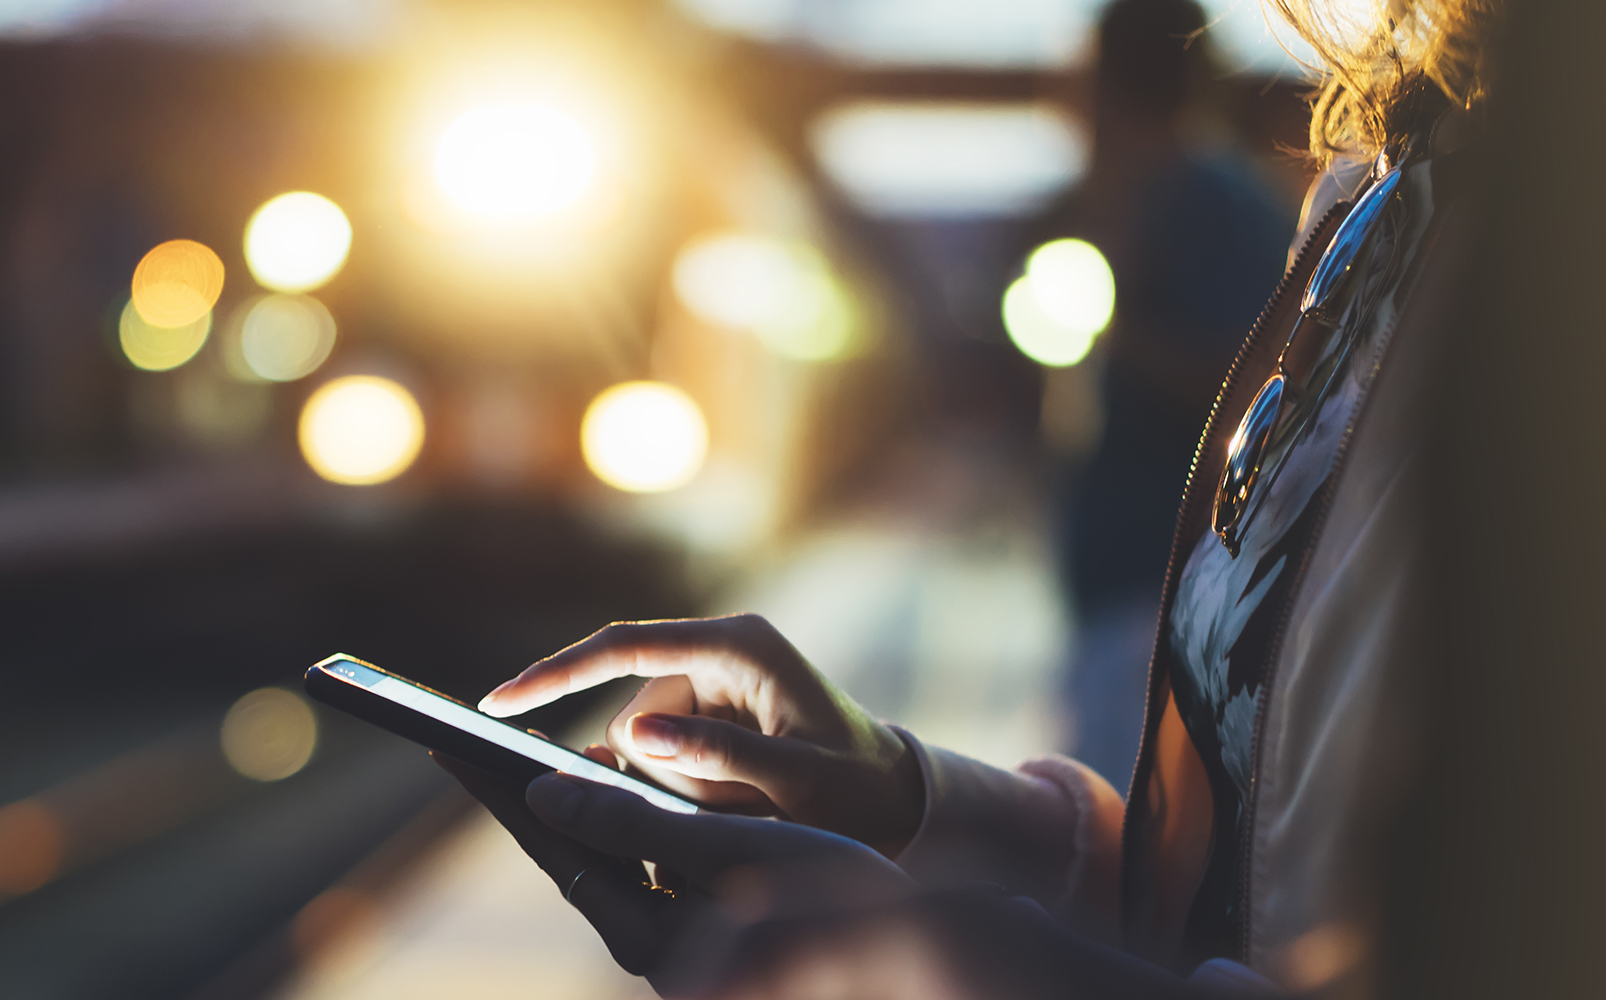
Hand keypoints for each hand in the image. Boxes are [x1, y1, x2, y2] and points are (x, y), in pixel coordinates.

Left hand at [437, 755, 915, 995]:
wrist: (916, 947)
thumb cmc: (830, 895)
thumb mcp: (727, 850)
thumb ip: (633, 826)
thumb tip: (546, 795)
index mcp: (652, 941)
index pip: (558, 852)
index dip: (503, 793)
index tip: (452, 745)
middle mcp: (659, 950)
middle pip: (576, 858)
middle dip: (530, 799)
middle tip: (477, 744)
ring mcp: (687, 943)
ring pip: (614, 859)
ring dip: (578, 806)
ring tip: (540, 754)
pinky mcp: (714, 927)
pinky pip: (651, 864)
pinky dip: (628, 821)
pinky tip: (625, 786)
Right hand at [478, 615, 923, 854]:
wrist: (891, 798)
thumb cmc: (853, 789)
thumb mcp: (795, 780)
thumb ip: (718, 755)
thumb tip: (636, 732)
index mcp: (738, 645)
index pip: (623, 647)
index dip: (556, 673)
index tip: (498, 702)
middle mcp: (720, 648)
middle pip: (634, 710)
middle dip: (664, 768)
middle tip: (736, 801)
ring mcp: (714, 677)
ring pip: (645, 739)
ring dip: (680, 782)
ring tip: (750, 799)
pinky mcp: (711, 706)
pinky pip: (664, 751)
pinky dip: (687, 784)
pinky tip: (737, 796)